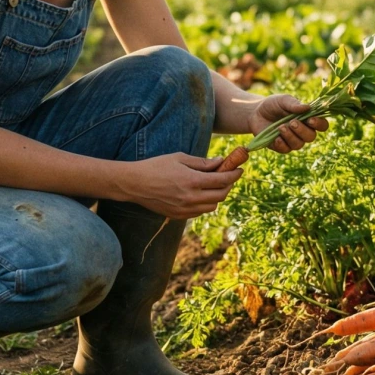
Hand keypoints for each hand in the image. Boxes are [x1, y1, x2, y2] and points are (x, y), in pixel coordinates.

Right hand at [124, 153, 242, 218]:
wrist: (135, 184)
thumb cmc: (156, 166)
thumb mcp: (180, 158)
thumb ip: (202, 162)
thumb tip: (221, 162)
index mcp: (192, 181)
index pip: (222, 180)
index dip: (234, 174)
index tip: (239, 169)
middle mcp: (191, 198)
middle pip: (221, 195)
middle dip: (229, 185)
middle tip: (229, 176)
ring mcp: (185, 209)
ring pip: (212, 206)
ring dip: (218, 195)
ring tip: (215, 184)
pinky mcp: (179, 216)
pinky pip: (200, 212)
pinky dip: (206, 203)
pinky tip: (201, 194)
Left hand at [247, 94, 329, 153]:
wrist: (256, 113)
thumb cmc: (273, 105)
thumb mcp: (283, 100)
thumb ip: (294, 104)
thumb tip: (307, 107)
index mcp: (308, 119)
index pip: (322, 125)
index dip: (319, 124)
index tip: (311, 119)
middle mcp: (303, 131)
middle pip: (311, 137)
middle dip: (302, 130)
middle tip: (291, 122)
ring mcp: (292, 140)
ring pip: (299, 145)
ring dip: (291, 136)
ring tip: (280, 127)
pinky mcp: (281, 147)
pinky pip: (286, 150)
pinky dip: (281, 144)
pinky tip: (275, 137)